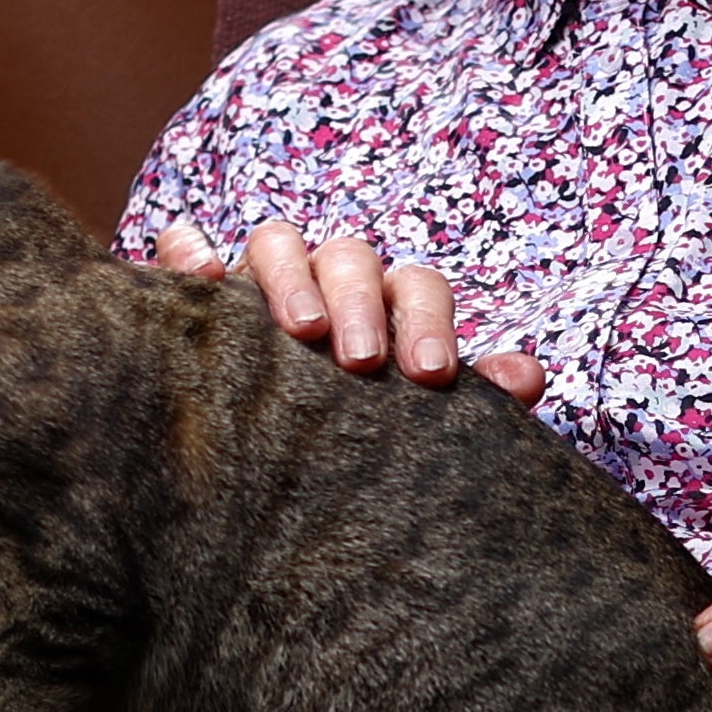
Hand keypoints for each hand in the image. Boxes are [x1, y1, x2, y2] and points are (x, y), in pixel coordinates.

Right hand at [154, 221, 547, 401]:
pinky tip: (201, 279)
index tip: (429, 377)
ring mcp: (263, 278)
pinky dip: (189, 251)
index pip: (418, 288)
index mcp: (389, 307)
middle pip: (350, 258)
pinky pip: (185, 246)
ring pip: (277, 241)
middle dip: (360, 303)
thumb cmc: (357, 437)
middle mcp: (329, 282)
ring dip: (289, 277)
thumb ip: (471, 402)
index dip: (429, 324)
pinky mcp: (198, 288)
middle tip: (361, 362)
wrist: (270, 470)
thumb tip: (526, 378)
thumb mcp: (414, 427)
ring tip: (297, 330)